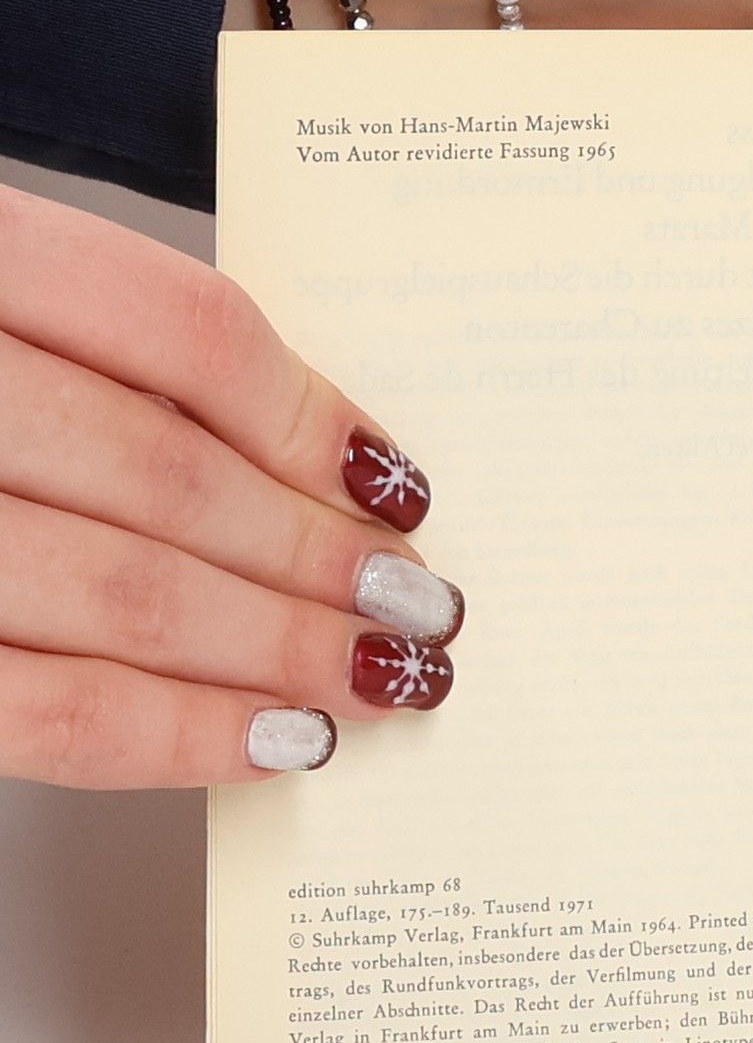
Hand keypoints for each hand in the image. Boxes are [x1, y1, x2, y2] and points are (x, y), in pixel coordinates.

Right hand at [0, 185, 464, 789]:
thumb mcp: (3, 302)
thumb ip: (113, 360)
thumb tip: (322, 468)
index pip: (179, 331)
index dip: (313, 420)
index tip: (400, 487)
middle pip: (166, 475)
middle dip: (319, 559)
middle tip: (420, 607)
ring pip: (119, 597)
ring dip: (276, 652)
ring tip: (377, 678)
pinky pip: (42, 714)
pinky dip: (176, 736)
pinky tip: (272, 740)